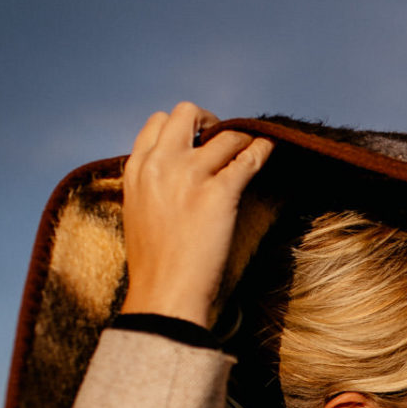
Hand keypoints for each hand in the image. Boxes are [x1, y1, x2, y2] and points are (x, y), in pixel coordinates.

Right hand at [119, 102, 271, 326]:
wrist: (164, 295)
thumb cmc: (154, 265)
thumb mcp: (138, 213)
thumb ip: (151, 185)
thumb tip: (175, 173)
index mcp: (137, 170)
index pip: (158, 123)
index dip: (183, 128)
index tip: (197, 141)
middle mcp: (161, 165)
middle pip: (187, 113)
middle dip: (209, 120)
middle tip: (223, 139)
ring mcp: (189, 176)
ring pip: (225, 135)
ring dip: (242, 139)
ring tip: (252, 148)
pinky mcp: (218, 193)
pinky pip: (248, 158)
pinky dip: (262, 150)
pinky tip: (269, 149)